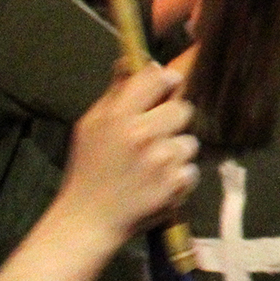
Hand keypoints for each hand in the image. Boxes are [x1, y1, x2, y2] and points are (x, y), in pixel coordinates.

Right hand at [56, 66, 198, 243]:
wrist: (88, 220)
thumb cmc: (89, 169)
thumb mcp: (91, 126)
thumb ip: (115, 94)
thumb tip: (132, 60)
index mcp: (118, 117)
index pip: (156, 78)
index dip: (166, 79)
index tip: (167, 85)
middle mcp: (141, 134)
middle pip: (183, 108)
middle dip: (172, 121)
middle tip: (154, 137)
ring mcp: (161, 160)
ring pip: (189, 141)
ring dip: (176, 152)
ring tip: (152, 166)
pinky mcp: (176, 183)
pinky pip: (191, 169)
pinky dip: (179, 177)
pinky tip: (157, 184)